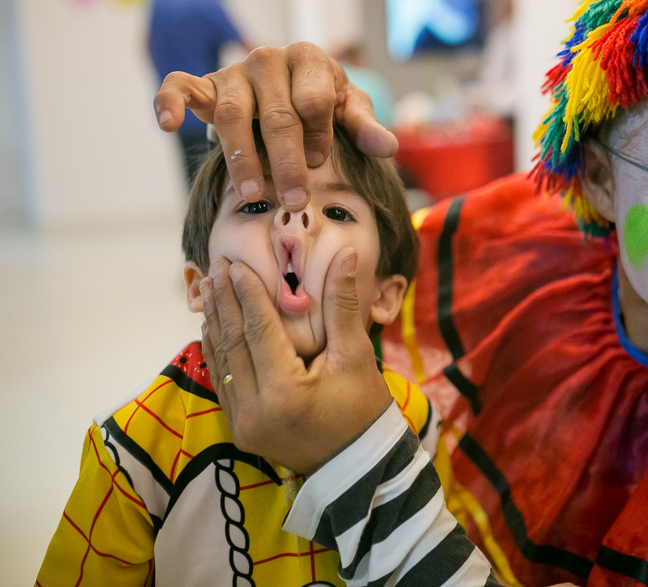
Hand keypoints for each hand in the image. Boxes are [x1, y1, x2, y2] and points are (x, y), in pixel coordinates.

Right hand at [153, 42, 398, 209]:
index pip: (314, 101)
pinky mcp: (204, 84)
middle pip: (277, 116)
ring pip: (233, 115)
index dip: (319, 136)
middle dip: (287, 162)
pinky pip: (179, 86)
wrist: (286, 88)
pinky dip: (169, 101)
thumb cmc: (322, 103)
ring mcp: (233, 72)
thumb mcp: (347, 111)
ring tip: (252, 192)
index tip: (320, 163)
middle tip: (295, 200)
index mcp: (309, 59)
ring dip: (242, 157)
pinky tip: (167, 125)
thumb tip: (387, 147)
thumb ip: (364, 127)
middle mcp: (268, 59)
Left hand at [199, 247, 392, 475]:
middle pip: (234, 343)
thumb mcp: (355, 356)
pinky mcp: (240, 431)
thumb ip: (342, 305)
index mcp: (285, 392)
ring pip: (222, 362)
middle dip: (224, 301)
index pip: (259, 331)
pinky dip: (217, 351)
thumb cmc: (364, 410)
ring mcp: (243, 425)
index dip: (247, 294)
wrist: (359, 466)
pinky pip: (222, 382)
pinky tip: (212, 327)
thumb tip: (346, 255)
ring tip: (210, 287)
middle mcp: (255, 411)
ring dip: (215, 322)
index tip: (236, 264)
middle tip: (216, 265)